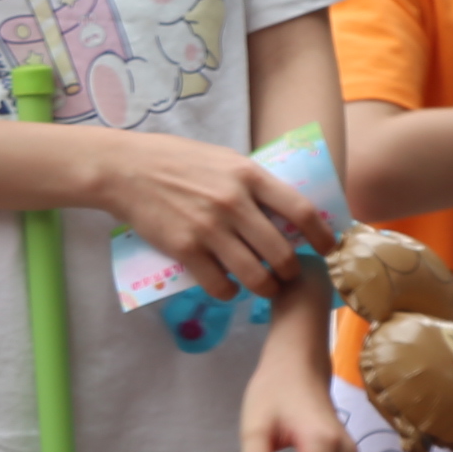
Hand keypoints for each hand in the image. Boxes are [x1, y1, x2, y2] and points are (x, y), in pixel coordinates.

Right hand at [93, 131, 335, 301]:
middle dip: (291, 271)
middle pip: (282, 252)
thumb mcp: (223, 159)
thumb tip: (284, 208)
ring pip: (255, 275)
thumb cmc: (176, 160)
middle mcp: (234, 203)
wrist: (126, 169)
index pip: (301, 210)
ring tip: (264, 287)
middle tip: (288, 275)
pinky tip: (228, 287)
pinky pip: (220, 285)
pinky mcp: (185, 249)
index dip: (321, 234)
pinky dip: (228, 292)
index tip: (327, 248)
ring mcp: (209, 228)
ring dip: (265, 287)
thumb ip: (252, 183)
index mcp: (249, 175)